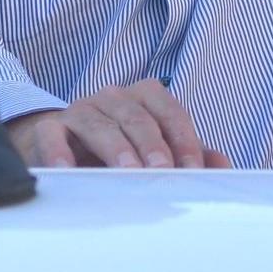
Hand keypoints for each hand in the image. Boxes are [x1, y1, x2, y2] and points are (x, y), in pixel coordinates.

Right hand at [4, 81, 230, 169]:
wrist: (61, 149)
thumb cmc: (117, 152)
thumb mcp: (153, 153)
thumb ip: (188, 157)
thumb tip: (222, 166)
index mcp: (145, 99)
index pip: (170, 113)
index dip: (184, 140)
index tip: (192, 171)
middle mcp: (113, 98)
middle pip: (137, 117)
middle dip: (153, 145)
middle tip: (163, 171)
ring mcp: (80, 111)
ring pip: (100, 124)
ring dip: (116, 149)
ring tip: (127, 172)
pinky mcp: (49, 128)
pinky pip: (54, 135)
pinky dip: (59, 151)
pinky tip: (68, 170)